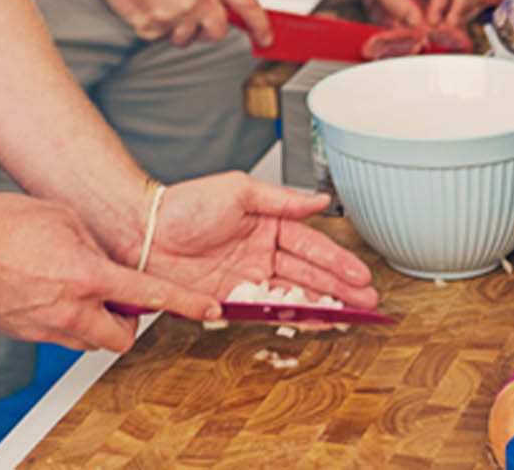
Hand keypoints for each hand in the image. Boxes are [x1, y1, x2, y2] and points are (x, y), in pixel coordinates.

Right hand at [0, 191, 224, 351]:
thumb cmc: (5, 222)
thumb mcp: (64, 218)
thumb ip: (94, 246)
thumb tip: (107, 264)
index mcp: (86, 275)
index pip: (148, 297)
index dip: (183, 305)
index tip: (209, 311)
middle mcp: (69, 309)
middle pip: (120, 338)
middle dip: (127, 324)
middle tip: (118, 299)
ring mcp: (44, 327)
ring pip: (88, 341)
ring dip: (94, 324)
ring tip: (76, 288)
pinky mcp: (23, 335)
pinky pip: (57, 336)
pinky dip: (63, 320)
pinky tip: (46, 290)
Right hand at [96, 0, 271, 48]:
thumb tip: (234, 13)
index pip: (248, 5)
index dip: (260, 25)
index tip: (266, 39)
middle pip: (218, 32)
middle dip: (207, 30)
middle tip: (190, 14)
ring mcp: (178, 13)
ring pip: (188, 39)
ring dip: (178, 29)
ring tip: (163, 3)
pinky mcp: (155, 27)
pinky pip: (164, 39)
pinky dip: (157, 29)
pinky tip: (150, 7)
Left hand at [145, 173, 377, 306]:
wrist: (146, 231)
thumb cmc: (186, 203)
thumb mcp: (239, 191)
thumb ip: (282, 199)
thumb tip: (319, 200)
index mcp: (267, 224)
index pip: (311, 245)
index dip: (337, 260)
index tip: (360, 274)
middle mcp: (261, 253)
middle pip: (309, 273)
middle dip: (340, 287)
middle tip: (368, 300)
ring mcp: (248, 278)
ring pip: (294, 294)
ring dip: (324, 304)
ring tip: (352, 314)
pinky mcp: (231, 300)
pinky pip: (268, 311)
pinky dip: (292, 317)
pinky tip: (314, 322)